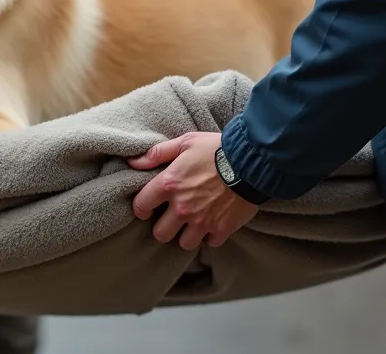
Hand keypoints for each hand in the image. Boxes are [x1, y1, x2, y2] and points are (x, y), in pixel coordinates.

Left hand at [128, 132, 259, 249]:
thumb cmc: (217, 148)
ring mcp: (202, 221)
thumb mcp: (185, 142)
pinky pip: (210, 242)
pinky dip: (211, 236)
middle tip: (171, 219)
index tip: (148, 208)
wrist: (252, 161)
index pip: (141, 206)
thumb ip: (157, 153)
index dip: (141, 209)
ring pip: (185, 243)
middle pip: (160, 234)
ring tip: (192, 223)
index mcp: (169, 185)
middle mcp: (182, 207)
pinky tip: (213, 224)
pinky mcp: (222, 228)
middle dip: (164, 227)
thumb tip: (133, 162)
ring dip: (187, 235)